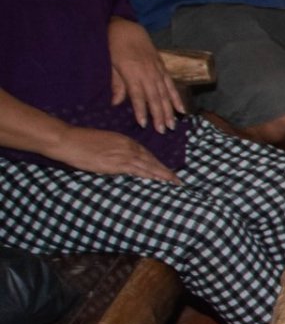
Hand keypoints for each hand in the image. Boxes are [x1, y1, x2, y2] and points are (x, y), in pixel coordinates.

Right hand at [48, 125, 178, 183]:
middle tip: (178, 181)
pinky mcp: (116, 163)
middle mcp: (128, 146)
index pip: (146, 154)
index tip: (167, 171)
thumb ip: (115, 151)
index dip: (158, 164)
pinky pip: (138, 171)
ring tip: (174, 183)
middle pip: (151, 160)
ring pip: (148, 166)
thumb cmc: (80, 142)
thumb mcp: (103, 143)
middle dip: (165, 171)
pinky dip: (150, 176)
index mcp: (125, 140)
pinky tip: (159, 181)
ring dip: (163, 175)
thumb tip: (120, 162)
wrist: (68, 140)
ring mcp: (123, 155)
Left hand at [106, 18, 183, 133]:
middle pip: (154, 97)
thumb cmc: (115, 46)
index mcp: (132, 72)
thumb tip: (116, 103)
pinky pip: (171, 85)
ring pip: (165, 93)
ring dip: (169, 110)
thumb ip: (116, 84)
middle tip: (163, 130)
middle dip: (158, 115)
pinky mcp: (163, 67)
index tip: (143, 124)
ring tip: (172, 124)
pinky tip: (181, 109)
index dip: (141, 110)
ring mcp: (157, 70)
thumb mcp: (110, 64)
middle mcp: (147, 72)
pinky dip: (177, 97)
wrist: (127, 27)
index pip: (138, 95)